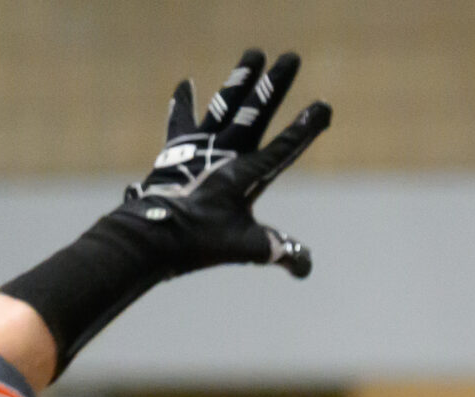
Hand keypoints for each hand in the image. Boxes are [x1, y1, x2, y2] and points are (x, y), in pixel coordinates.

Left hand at [117, 48, 331, 277]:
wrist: (151, 233)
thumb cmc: (201, 241)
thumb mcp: (249, 248)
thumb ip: (281, 252)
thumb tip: (305, 266)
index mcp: (248, 174)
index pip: (285, 146)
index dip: (306, 127)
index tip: (323, 107)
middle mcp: (226, 152)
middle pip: (256, 110)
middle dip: (275, 84)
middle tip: (292, 56)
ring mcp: (201, 146)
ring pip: (226, 104)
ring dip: (240, 78)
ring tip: (254, 52)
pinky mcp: (178, 149)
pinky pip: (184, 121)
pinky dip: (183, 103)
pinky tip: (184, 83)